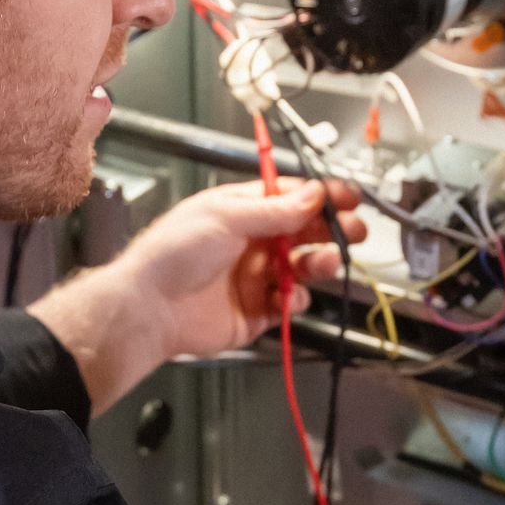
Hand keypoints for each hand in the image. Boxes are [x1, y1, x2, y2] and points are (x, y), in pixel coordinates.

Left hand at [118, 177, 366, 358]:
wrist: (152, 308)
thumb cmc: (174, 253)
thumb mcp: (226, 217)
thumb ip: (275, 210)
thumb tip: (314, 193)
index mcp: (240, 211)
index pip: (290, 198)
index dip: (321, 197)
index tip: (348, 199)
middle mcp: (251, 241)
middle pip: (304, 231)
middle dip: (332, 229)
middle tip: (353, 231)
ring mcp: (255, 276)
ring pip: (303, 266)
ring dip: (320, 262)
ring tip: (327, 262)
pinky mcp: (258, 310)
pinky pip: (291, 301)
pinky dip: (297, 298)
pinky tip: (289, 295)